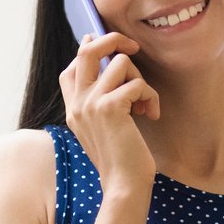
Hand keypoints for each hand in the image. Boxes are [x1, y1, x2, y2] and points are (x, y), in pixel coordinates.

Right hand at [59, 28, 160, 202]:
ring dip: (141, 80)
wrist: (123, 184)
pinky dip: (151, 97)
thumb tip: (112, 73)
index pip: (72, 67)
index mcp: (73, 109)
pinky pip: (137, 83)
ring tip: (144, 103)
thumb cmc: (120, 159)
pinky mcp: (110, 108)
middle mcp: (77, 103)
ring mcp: (90, 104)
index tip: (107, 45)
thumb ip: (99, 103)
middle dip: (113, 40)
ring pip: (121, 63)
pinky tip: (151, 114)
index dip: (88, 49)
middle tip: (133, 47)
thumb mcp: (102, 128)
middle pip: (87, 51)